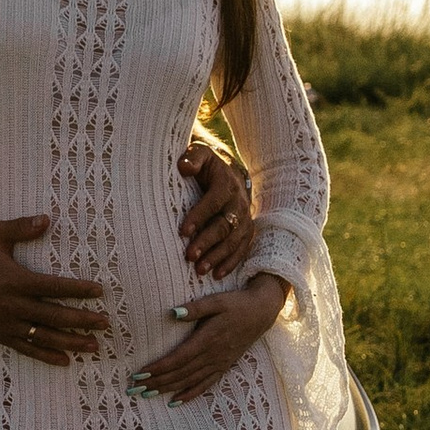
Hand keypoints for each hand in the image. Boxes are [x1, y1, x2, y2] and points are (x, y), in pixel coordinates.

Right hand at [0, 213, 107, 361]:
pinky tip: (64, 360)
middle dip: (82, 320)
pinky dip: (46, 355)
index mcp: (16, 280)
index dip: (78, 289)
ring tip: (93, 346)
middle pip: (55, 315)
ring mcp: (6, 323)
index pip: (55, 287)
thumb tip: (47, 219)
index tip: (98, 291)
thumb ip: (22, 228)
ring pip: (44, 336)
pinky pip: (26, 348)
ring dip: (70, 341)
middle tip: (104, 323)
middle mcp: (13, 305)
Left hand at [134, 274, 287, 403]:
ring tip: (146, 395)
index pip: (178, 358)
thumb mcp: (216, 301)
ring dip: (167, 389)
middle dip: (156, 382)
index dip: (159, 368)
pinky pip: (205, 385)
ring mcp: (219, 363)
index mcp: (208, 339)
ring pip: (189, 381)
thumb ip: (195, 308)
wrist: (261, 312)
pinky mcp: (224, 367)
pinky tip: (174, 401)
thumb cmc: (236, 304)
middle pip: (180, 373)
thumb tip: (172, 313)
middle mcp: (212, 355)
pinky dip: (189, 394)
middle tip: (134, 389)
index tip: (140, 374)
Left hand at [179, 139, 253, 282]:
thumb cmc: (206, 166)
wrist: (228, 174)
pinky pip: (242, 249)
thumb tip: (184, 166)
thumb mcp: (199, 154)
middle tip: (189, 256)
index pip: (214, 201)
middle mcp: (239, 202)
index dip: (199, 216)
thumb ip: (192, 158)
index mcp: (226, 183)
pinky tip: (216, 275)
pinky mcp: (247, 231)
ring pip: (234, 241)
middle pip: (225, 225)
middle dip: (207, 242)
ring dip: (217, 256)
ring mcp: (245, 218)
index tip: (182, 231)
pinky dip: (230, 263)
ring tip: (199, 270)